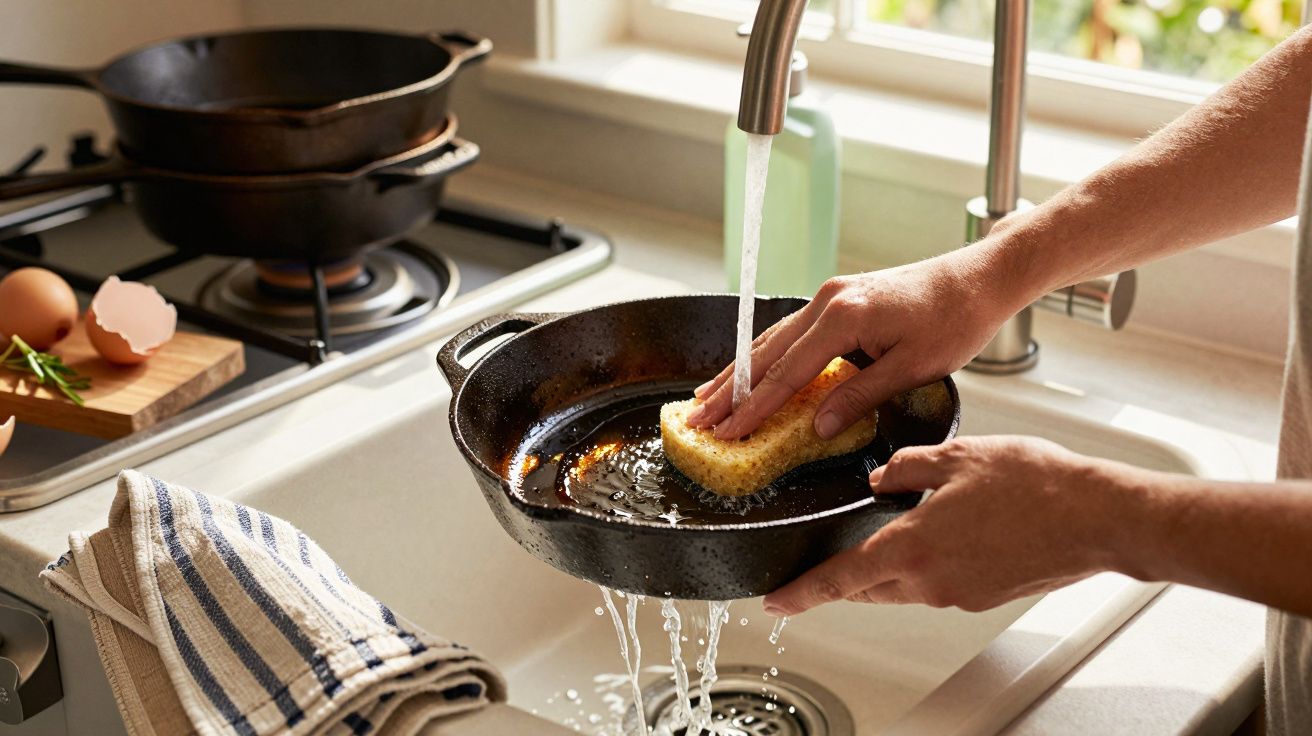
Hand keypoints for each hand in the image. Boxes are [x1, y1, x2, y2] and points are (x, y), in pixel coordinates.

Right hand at [688, 248, 1028, 440]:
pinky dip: (762, 356)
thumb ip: (859, 397)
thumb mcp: (911, 368)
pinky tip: (746, 372)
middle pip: (765, 354)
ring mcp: (829, 295)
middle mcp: (827, 301)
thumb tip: (816, 427)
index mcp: (844, 317)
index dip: (752, 408)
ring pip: (770, 341)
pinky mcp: (836, 298)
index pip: (785, 373)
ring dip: (736, 373)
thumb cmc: (955, 320)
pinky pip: (788, 332)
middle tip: (696, 421)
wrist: (978, 278)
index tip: (726, 433)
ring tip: (705, 400)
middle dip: (728, 391)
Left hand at [762, 436, 1144, 615]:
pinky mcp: (984, 598)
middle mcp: (930, 582)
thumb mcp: (957, 456)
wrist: (1099, 518)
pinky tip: (946, 533)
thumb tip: (881, 478)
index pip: (840, 579)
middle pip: (867, 589)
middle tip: (826, 563)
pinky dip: (927, 565)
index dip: (801, 593)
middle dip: (844, 578)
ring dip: (889, 567)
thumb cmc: (1037, 486)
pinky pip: (938, 585)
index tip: (776, 601)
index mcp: (913, 548)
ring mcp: (959, 596)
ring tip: (899, 529)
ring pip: (903, 588)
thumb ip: (907, 467)